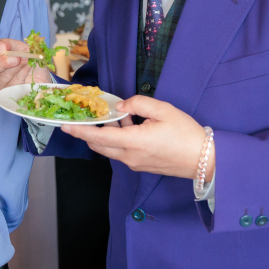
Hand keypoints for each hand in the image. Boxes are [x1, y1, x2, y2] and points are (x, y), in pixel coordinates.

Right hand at [0, 39, 51, 94]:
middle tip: (15, 59)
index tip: (4, 47)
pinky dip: (21, 75)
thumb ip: (11, 45)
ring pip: (2, 78)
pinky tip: (27, 69)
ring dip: (16, 69)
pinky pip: (12, 85)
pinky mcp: (7, 95)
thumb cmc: (29, 61)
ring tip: (25, 61)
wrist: (42, 75)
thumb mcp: (21, 48)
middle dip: (1, 62)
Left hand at [62, 95, 213, 179]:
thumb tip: (122, 105)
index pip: (99, 138)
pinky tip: (129, 125)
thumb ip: (139, 103)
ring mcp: (135, 163)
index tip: (65, 126)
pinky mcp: (141, 165)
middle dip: (89, 132)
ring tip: (115, 116)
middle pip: (100, 146)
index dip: (80, 132)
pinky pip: (122, 151)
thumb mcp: (164, 110)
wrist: (204, 160)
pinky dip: (119, 139)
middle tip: (82, 118)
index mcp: (134, 142)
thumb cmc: (186, 134)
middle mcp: (130, 156)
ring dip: (107, 134)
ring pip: (110, 148)